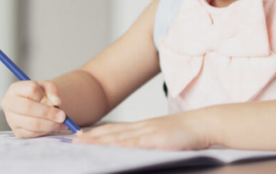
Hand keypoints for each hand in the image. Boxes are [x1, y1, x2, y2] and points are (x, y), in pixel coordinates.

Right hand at [1, 80, 69, 137]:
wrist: (36, 106)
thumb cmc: (40, 94)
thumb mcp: (46, 86)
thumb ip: (52, 89)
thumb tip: (56, 102)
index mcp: (15, 89)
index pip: (31, 89)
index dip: (45, 95)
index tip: (56, 101)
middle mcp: (9, 104)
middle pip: (28, 108)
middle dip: (48, 113)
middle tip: (63, 116)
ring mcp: (11, 119)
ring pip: (32, 123)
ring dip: (50, 124)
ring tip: (62, 123)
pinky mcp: (17, 132)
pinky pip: (33, 134)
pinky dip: (46, 131)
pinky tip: (54, 127)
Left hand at [73, 111, 214, 149]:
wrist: (203, 124)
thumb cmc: (186, 134)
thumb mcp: (162, 137)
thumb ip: (148, 143)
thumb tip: (137, 151)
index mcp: (142, 127)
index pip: (114, 130)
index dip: (96, 133)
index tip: (80, 136)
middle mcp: (141, 128)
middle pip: (111, 132)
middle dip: (91, 136)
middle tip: (72, 140)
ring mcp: (148, 133)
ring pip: (118, 137)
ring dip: (98, 140)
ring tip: (81, 143)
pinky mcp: (156, 140)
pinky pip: (134, 143)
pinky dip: (119, 145)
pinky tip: (108, 147)